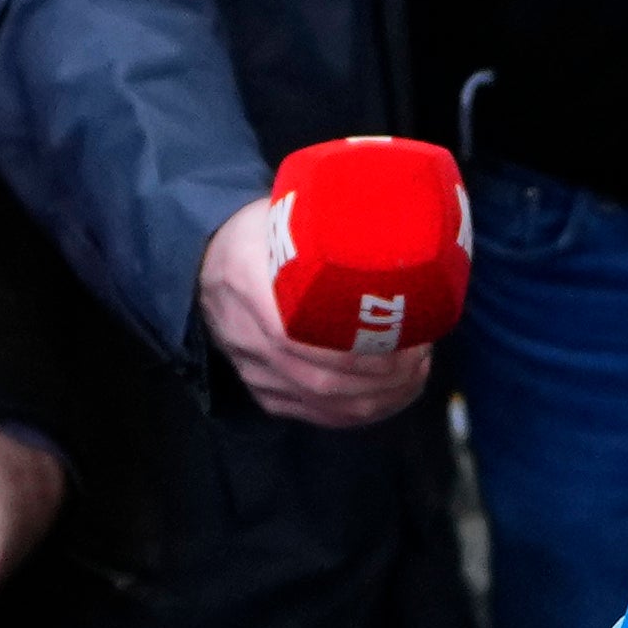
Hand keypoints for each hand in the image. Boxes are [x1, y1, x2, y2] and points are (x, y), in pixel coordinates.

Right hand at [198, 196, 434, 426]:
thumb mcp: (285, 212)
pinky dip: (361, 411)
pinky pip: (315, 415)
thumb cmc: (261, 232)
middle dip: (385, 376)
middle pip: (321, 378)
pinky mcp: (262, 389)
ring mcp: (251, 368)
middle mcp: (244, 331)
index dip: (361, 347)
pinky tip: (391, 394)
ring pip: (323, 403)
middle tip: (421, 354)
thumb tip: (404, 226)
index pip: (302, 332)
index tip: (407, 333)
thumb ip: (332, 221)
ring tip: (415, 372)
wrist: (206, 262)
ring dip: (381, 397)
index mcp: (247, 276)